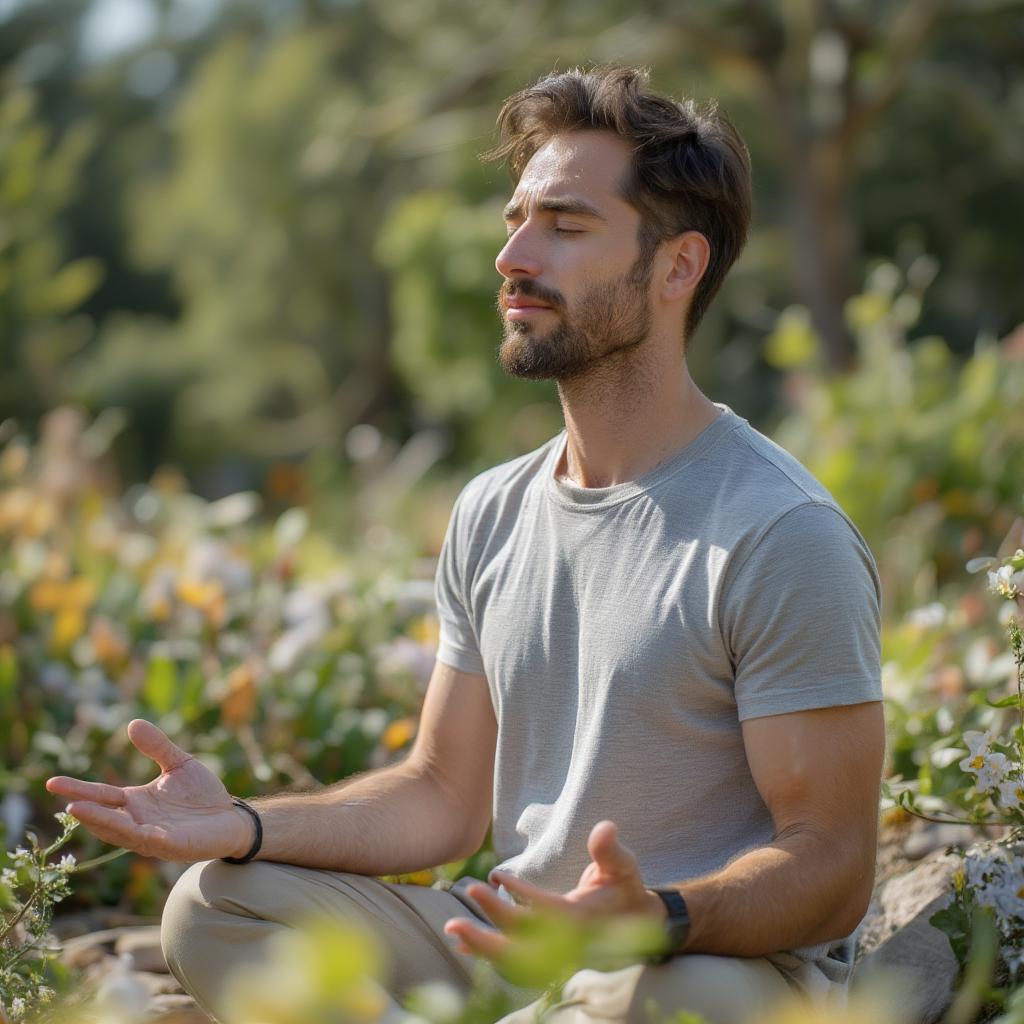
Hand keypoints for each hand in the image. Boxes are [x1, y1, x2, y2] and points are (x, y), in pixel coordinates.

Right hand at [45, 719, 253, 862]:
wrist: (231, 817)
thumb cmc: (201, 794)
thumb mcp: (178, 764)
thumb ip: (157, 747)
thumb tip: (132, 723)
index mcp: (135, 802)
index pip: (102, 795)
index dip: (79, 789)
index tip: (52, 782)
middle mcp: (139, 822)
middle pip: (106, 817)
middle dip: (87, 810)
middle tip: (66, 800)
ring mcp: (155, 836)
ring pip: (124, 832)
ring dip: (105, 823)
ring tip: (81, 811)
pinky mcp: (175, 846)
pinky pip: (158, 842)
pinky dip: (150, 837)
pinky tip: (144, 831)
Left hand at [443, 820, 664, 961]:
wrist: (637, 926)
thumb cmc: (625, 889)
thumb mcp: (624, 866)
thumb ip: (610, 851)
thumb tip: (605, 827)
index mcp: (581, 921)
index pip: (545, 914)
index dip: (519, 896)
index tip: (494, 877)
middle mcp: (564, 945)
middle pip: (521, 951)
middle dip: (486, 939)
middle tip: (454, 922)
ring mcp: (555, 955)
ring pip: (514, 961)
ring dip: (483, 948)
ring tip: (453, 931)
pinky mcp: (547, 957)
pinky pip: (514, 962)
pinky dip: (490, 955)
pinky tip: (464, 946)